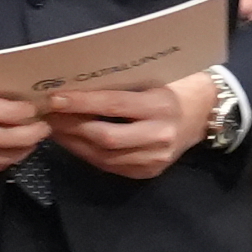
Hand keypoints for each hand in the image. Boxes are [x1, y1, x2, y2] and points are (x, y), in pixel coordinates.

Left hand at [35, 66, 226, 178]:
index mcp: (161, 106)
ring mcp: (155, 158)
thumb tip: (75, 83)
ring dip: (74, 143)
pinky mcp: (148, 172)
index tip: (55, 98)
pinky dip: (87, 154)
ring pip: (104, 156)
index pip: (114, 105)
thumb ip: (120, 85)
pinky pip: (110, 166)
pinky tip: (73, 142)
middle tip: (48, 115)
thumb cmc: (173, 87)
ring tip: (54, 129)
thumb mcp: (152, 79)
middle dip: (72, 127)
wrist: (204, 114)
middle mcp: (160, 135)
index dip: (82, 103)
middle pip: (106, 137)